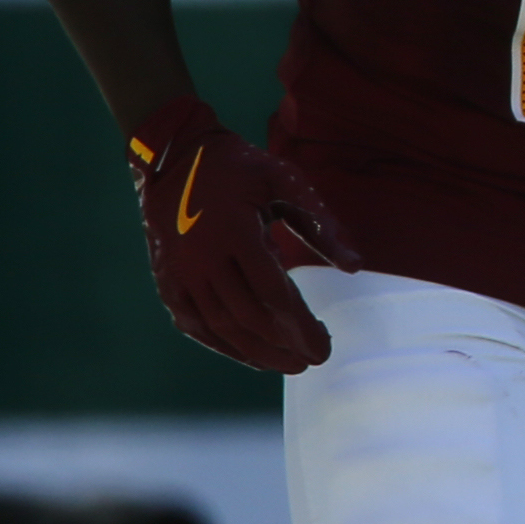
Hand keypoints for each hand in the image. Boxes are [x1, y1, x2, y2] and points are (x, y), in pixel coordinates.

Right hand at [128, 95, 356, 375]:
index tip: (326, 343)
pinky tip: (251, 356)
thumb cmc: (240, 168)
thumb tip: (356, 267)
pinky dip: (223, 345)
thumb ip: (322, 224)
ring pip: (220, 327)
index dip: (300, 325)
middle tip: (316, 358)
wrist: (174, 158)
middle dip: (285, 344)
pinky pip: (195, 324)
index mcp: (233, 232)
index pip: (272, 293)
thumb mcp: (286, 181)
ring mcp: (179, 274)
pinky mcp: (168, 282)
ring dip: (257, 352)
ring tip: (290, 365)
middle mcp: (201, 259)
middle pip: (248, 317)